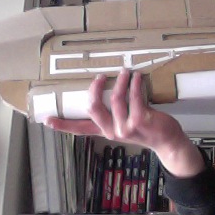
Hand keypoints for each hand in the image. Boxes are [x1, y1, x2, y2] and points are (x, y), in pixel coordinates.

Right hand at [46, 69, 204, 176]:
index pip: (79, 130)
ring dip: (120, 81)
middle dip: (94, 88)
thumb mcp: (127, 124)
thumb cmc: (148, 129)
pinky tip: (137, 77)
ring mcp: (126, 127)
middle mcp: (113, 131)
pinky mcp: (141, 120)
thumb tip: (107, 92)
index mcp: (106, 132)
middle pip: (93, 108)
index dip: (62, 124)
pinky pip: (134, 97)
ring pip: (115, 98)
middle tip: (100, 76)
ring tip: (125, 71)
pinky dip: (134, 84)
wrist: (168, 143)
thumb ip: (116, 113)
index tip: (46, 120)